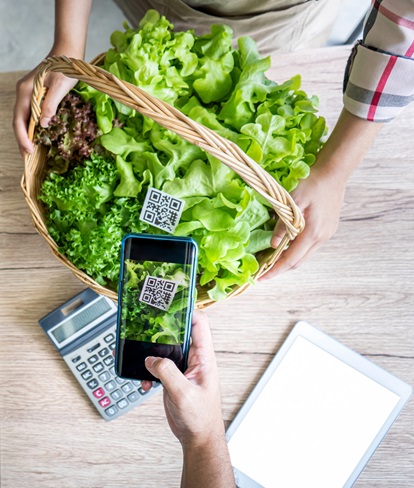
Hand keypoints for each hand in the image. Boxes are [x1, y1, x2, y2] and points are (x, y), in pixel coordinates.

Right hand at [13, 67, 76, 157]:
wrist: (68, 54)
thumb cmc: (66, 69)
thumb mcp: (60, 88)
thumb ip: (50, 106)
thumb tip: (43, 124)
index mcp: (26, 92)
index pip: (20, 119)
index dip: (23, 137)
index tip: (29, 151)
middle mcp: (23, 93)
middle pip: (19, 121)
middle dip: (23, 140)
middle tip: (28, 158)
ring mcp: (27, 94)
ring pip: (24, 118)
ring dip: (26, 135)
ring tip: (31, 152)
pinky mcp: (34, 95)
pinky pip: (30, 114)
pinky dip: (32, 127)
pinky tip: (37, 137)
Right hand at [143, 310, 223, 447]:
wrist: (197, 437)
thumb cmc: (200, 417)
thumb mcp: (184, 394)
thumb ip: (168, 373)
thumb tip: (152, 359)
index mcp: (204, 357)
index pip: (199, 324)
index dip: (188, 310)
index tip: (172, 303)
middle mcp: (194, 358)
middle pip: (178, 333)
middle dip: (162, 329)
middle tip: (147, 324)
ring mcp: (183, 367)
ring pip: (165, 349)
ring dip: (151, 352)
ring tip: (139, 355)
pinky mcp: (173, 377)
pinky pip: (158, 366)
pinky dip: (148, 371)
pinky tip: (145, 381)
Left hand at [260, 163, 344, 279]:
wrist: (334, 172)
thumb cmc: (313, 183)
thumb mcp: (293, 201)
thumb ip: (282, 224)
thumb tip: (273, 244)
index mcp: (313, 232)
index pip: (291, 259)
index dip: (275, 270)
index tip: (261, 278)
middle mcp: (322, 238)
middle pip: (298, 262)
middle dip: (280, 268)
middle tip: (263, 269)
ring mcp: (327, 235)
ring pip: (305, 255)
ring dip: (289, 259)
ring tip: (272, 257)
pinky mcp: (328, 230)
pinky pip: (310, 246)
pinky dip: (297, 249)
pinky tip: (286, 244)